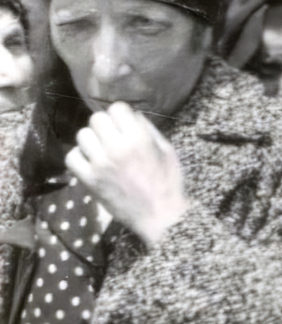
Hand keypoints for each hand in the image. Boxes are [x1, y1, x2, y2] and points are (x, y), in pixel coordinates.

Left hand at [65, 102, 188, 245]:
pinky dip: (79, 157)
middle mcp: (117, 147)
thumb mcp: (167, 151)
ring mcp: (100, 164)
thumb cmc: (168, 182)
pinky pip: (72, 157)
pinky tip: (91, 162)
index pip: (117, 108)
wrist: (159, 216)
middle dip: (105, 125)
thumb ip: (149, 130)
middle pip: (96, 119)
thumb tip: (132, 115)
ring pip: (82, 135)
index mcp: (139, 138)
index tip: (124, 123)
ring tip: (101, 150)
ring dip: (92, 140)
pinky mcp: (89, 179)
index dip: (121, 114)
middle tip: (112, 137)